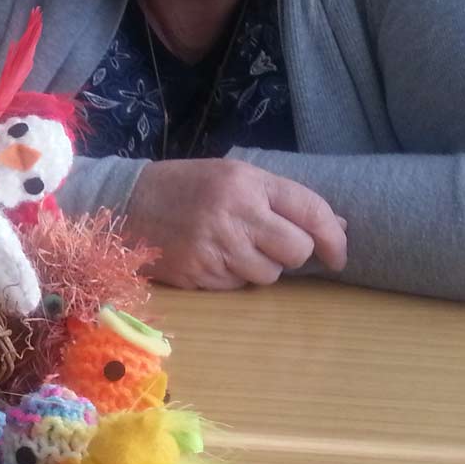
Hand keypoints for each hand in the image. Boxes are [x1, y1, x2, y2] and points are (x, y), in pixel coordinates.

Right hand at [125, 159, 347, 289]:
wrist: (125, 203)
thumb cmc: (186, 187)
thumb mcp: (234, 177)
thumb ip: (283, 199)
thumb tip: (337, 227)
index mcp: (246, 183)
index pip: (310, 211)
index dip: (333, 238)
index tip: (339, 255)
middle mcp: (234, 214)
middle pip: (296, 251)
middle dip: (292, 254)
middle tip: (272, 246)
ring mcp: (214, 247)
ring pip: (268, 275)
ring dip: (260, 267)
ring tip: (233, 248)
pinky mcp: (197, 273)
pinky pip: (237, 286)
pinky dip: (232, 276)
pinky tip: (212, 257)